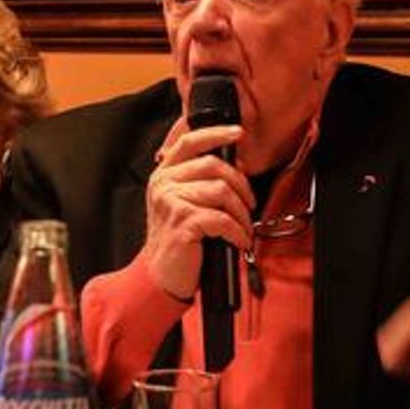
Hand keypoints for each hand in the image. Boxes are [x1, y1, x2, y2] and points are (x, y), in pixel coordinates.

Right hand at [141, 117, 252, 301]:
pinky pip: (222, 219)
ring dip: (242, 213)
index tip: (238, 133)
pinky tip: (238, 241)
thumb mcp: (180, 203)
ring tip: (243, 228)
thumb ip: (198, 181)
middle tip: (249, 205)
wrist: (161, 275)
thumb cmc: (177, 239)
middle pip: (214, 166)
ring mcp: (171, 203)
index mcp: (163, 175)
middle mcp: (164, 184)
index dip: (216, 133)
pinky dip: (237, 232)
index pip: (189, 142)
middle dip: (241, 185)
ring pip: (222, 192)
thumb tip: (235, 166)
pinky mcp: (182, 223)